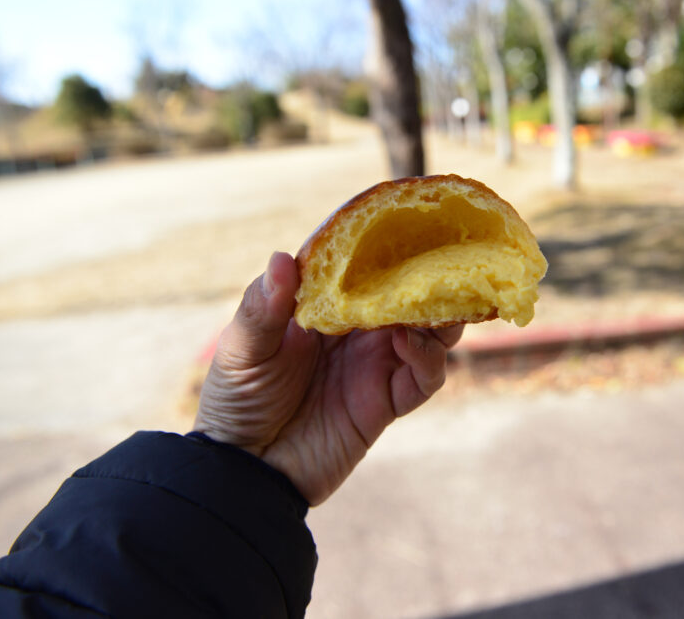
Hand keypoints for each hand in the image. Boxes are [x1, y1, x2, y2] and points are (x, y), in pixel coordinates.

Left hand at [193, 251, 463, 504]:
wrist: (246, 472)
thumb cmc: (236, 403)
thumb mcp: (240, 351)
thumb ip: (262, 308)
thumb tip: (283, 258)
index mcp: (323, 305)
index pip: (362, 263)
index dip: (385, 239)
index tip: (406, 212)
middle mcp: (357, 329)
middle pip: (407, 291)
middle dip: (429, 272)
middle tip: (447, 254)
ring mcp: (376, 363)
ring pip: (429, 328)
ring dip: (441, 310)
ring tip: (437, 297)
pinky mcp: (388, 401)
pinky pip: (425, 376)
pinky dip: (427, 356)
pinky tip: (407, 340)